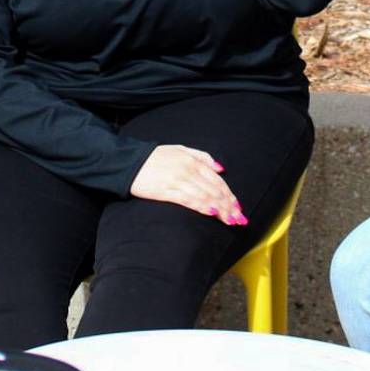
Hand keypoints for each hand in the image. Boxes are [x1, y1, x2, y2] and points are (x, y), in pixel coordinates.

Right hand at [129, 145, 244, 225]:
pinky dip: (202, 206)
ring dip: (220, 209)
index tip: (238, 207)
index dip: (230, 195)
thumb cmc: (154, 157)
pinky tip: (212, 213)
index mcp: (192, 160)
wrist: (129, 162)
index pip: (217, 180)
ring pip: (205, 195)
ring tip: (231, 221)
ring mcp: (178, 180)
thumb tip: (221, 168)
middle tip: (240, 219)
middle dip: (229, 206)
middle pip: (214, 190)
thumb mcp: (179, 149)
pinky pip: (188, 199)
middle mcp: (188, 170)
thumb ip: (202, 156)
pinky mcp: (166, 190)